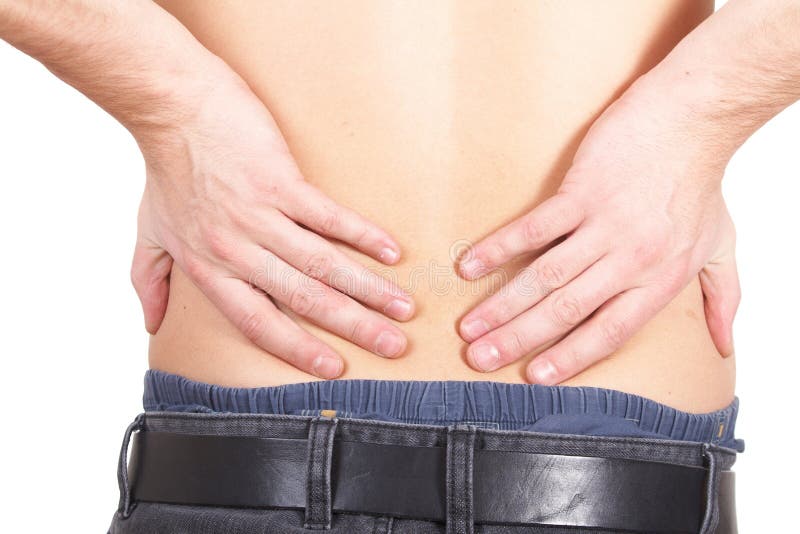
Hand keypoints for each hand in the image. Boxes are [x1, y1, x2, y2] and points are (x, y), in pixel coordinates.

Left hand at [130, 73, 413, 378]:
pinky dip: (362, 234)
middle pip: (303, 298)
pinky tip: (391, 251)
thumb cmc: (166, 170)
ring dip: (367, 288)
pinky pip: (327, 215)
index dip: (297, 349)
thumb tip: (151, 324)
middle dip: (353, 326)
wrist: (173, 108)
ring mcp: (260, 215)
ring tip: (403, 307)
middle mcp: (237, 250)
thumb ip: (149, 281)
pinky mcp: (279, 181)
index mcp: (209, 268)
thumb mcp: (149, 233)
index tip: (334, 369)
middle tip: (393, 346)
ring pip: (321, 263)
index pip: (257, 322)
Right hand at [456, 82, 738, 383]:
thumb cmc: (702, 182)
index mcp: (658, 281)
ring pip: (545, 276)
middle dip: (518, 340)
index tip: (535, 378)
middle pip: (565, 311)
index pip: (608, 332)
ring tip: (469, 327)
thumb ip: (722, 299)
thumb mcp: (721, 247)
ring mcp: (604, 226)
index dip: (570, 358)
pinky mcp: (582, 192)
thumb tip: (725, 345)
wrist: (694, 119)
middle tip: (480, 360)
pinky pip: (533, 228)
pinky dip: (499, 248)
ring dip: (502, 304)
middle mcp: (629, 261)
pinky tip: (470, 266)